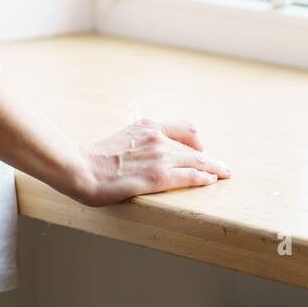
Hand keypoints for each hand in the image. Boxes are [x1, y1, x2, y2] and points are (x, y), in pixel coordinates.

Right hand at [73, 117, 231, 206]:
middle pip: (194, 147)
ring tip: (225, 174)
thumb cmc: (96, 158)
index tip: (201, 151)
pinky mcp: (158, 177)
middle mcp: (157, 137)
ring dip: (214, 168)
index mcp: (147, 125)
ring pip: (197, 162)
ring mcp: (159, 157)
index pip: (184, 128)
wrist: (82, 168)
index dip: (196, 141)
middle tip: (224, 167)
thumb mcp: (122, 138)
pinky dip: (204, 178)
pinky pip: (190, 176)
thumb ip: (139, 141)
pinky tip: (210, 181)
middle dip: (211, 158)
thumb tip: (145, 151)